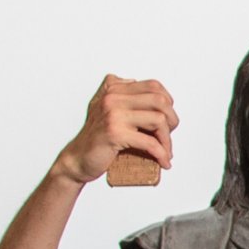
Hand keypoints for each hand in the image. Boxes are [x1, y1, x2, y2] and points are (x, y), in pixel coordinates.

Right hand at [55, 75, 177, 186]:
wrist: (77, 160)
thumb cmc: (95, 139)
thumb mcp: (104, 108)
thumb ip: (120, 94)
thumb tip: (143, 89)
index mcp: (114, 89)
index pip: (153, 86)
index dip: (167, 102)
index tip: (168, 118)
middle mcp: (114, 98)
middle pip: (159, 101)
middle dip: (171, 119)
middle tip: (169, 135)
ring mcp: (114, 115)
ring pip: (158, 120)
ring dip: (167, 139)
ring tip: (166, 151)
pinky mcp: (116, 134)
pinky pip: (149, 142)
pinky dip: (161, 153)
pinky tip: (163, 161)